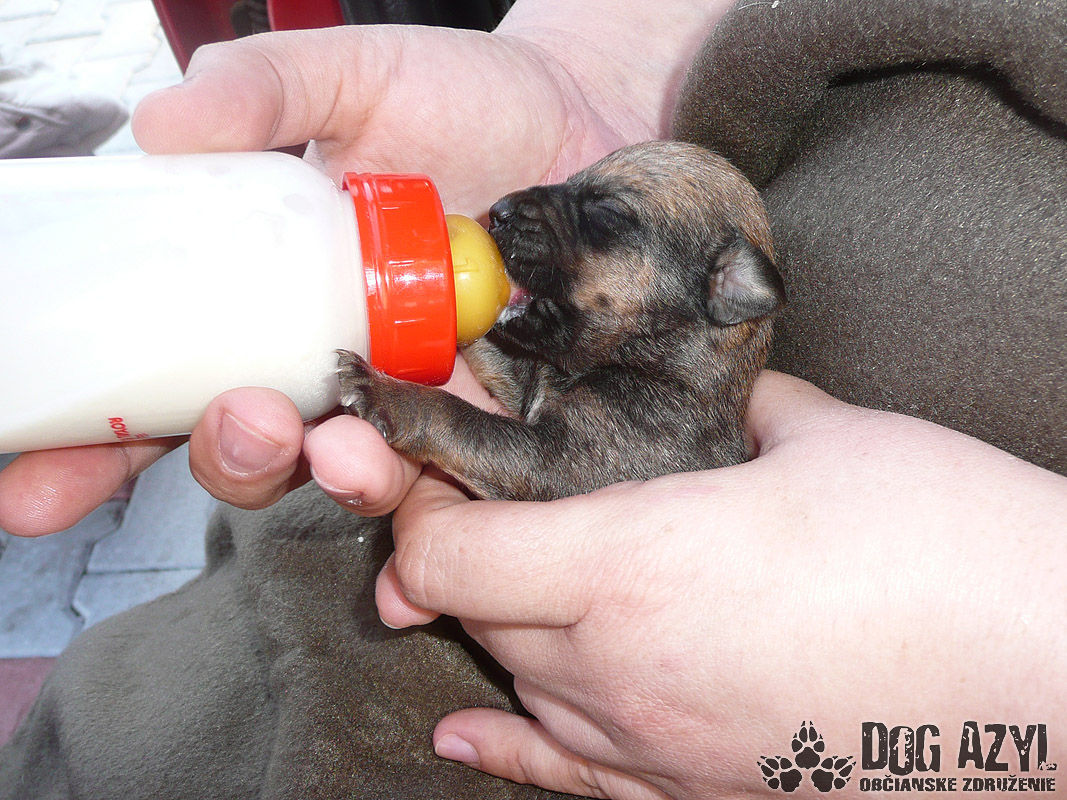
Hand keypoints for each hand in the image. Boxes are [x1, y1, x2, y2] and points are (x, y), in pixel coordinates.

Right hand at [0, 6, 648, 534]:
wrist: (581, 118)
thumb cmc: (455, 96)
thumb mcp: (347, 79)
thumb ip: (259, 94)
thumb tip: (155, 125)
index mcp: (258, 301)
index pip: (155, 389)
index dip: (86, 451)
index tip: (32, 490)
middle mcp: (321, 362)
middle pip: (246, 447)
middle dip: (227, 456)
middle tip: (243, 423)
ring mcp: (406, 393)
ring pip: (347, 472)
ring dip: (330, 479)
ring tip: (343, 452)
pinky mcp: (487, 409)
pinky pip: (454, 473)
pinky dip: (434, 497)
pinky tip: (430, 506)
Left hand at [374, 371, 1066, 799]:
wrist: (1061, 682)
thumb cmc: (952, 549)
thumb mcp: (828, 440)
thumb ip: (742, 415)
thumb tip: (720, 407)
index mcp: (638, 564)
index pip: (447, 553)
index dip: (423, 504)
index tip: (440, 468)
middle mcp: (623, 668)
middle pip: (472, 610)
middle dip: (460, 550)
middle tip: (484, 499)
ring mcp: (658, 746)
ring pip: (519, 679)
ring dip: (505, 622)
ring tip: (519, 575)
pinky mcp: (701, 796)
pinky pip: (568, 774)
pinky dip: (509, 744)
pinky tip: (467, 736)